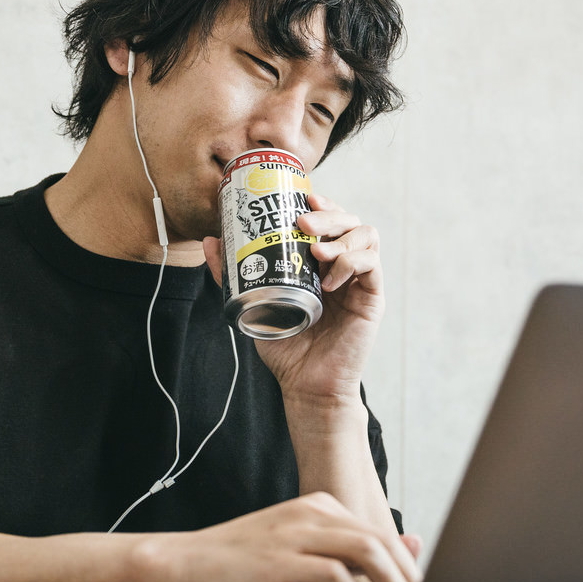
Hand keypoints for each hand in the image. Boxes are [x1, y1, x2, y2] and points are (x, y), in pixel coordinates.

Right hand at [141, 493, 421, 581]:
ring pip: (367, 553)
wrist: (180, 566)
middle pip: (382, 542)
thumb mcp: (301, 561)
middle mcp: (312, 513)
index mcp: (320, 508)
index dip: (410, 571)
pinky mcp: (279, 560)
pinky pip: (335, 577)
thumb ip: (349, 559)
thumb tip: (408, 549)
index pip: (382, 536)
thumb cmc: (240, 570)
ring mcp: (295, 533)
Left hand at [203, 193, 382, 404]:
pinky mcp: (372, 298)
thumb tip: (210, 241)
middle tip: (303, 223)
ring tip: (315, 250)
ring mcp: (359, 280)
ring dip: (341, 236)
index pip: (328, 218)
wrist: (305, 384)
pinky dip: (351, 263)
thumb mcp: (253, 303)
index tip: (302, 197)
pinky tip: (329, 278)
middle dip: (328, 213)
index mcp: (320, 260)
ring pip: (365, 234)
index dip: (321, 202)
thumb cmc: (284, 345)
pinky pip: (372, 265)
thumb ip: (232, 275)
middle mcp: (343, 264)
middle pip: (348, 219)